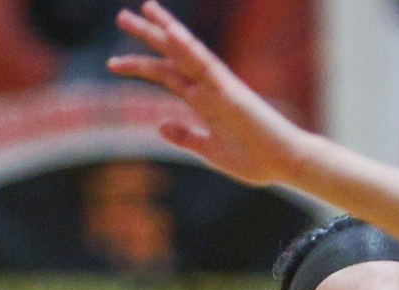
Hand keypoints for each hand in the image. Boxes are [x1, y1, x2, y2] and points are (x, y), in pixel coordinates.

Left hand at [108, 2, 311, 186]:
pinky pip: (205, 65)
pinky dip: (188, 47)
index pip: (167, 74)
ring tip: (142, 10)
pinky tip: (171, 32)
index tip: (114, 62)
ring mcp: (219, 86)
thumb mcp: (209, 150)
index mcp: (203, 101)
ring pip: (186, 52)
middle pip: (172, 55)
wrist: (284, 164)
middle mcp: (208, 87)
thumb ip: (186, 136)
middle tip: (122, 17)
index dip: (140, 66)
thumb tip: (159, 125)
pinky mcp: (230, 91)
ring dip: (164, 30)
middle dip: (147, 36)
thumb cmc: (254, 159)